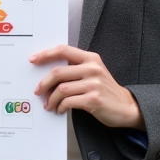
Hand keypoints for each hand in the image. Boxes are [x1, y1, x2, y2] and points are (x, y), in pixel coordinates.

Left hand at [30, 45, 144, 129]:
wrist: (127, 107)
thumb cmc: (105, 90)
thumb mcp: (94, 72)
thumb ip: (76, 68)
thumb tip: (49, 74)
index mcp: (91, 58)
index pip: (63, 50)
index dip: (45, 54)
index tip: (33, 60)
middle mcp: (92, 68)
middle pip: (58, 72)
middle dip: (44, 83)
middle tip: (38, 91)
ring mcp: (94, 84)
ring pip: (61, 89)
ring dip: (51, 99)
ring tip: (49, 105)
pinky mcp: (94, 99)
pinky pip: (68, 102)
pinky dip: (60, 107)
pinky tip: (60, 109)